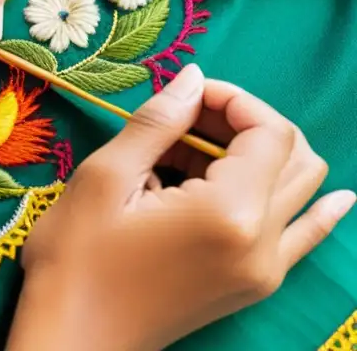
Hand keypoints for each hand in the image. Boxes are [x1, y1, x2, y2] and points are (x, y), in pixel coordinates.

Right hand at [8, 65, 355, 350]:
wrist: (72, 337)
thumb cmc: (76, 257)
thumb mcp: (105, 178)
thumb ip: (157, 123)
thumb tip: (193, 78)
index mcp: (230, 213)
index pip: (270, 133)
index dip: (233, 100)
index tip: (185, 96)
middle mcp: (263, 243)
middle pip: (295, 156)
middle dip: (247, 123)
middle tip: (187, 118)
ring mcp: (265, 269)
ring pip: (300, 190)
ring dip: (260, 156)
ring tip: (192, 154)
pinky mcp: (254, 285)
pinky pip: (304, 236)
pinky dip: (313, 207)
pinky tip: (333, 197)